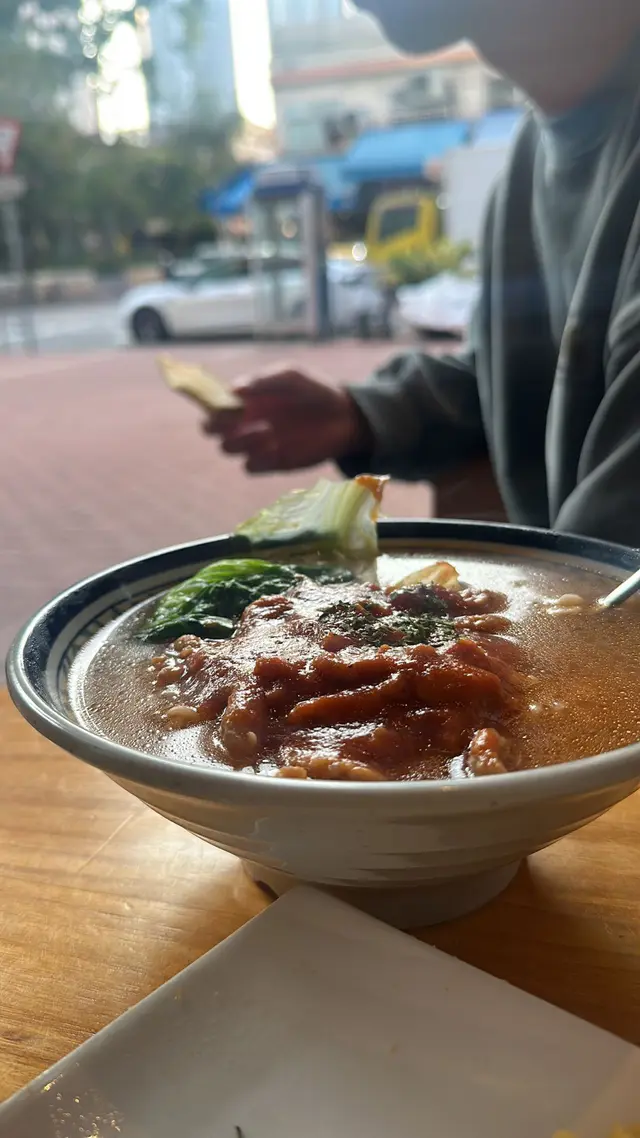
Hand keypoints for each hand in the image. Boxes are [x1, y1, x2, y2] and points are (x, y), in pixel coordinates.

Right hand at [204, 366, 372, 473]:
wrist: (345, 416)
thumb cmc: (316, 390)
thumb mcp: (292, 376)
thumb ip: (264, 380)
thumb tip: (233, 389)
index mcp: (246, 400)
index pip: (214, 407)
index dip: (211, 408)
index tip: (227, 407)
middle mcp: (247, 423)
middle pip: (213, 432)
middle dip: (218, 428)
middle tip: (239, 421)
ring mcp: (258, 444)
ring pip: (229, 449)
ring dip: (240, 442)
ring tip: (267, 432)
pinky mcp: (273, 463)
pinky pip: (250, 467)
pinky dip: (256, 459)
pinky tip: (276, 448)